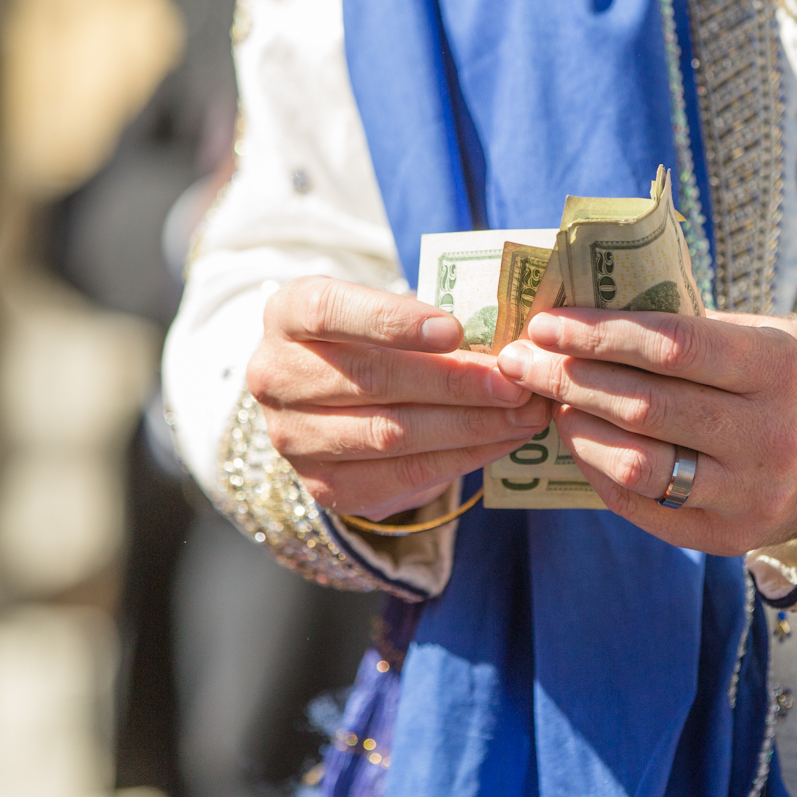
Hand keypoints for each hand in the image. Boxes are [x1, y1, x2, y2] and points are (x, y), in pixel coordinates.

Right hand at [248, 276, 551, 521]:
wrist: (333, 403)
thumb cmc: (372, 340)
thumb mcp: (384, 311)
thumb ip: (428, 319)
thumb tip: (507, 339)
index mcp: (287, 314)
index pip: (330, 311)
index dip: (392, 321)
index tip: (455, 330)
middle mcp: (275, 376)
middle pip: (370, 378)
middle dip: (453, 381)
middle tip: (514, 381)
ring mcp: (292, 437)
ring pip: (389, 433)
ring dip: (467, 425)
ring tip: (521, 414)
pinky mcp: (324, 485)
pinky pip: (402, 475)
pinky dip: (461, 458)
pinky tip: (500, 441)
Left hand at [495, 310, 796, 556]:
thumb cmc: (782, 379)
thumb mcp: (757, 337)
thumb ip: (684, 329)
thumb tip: (580, 318)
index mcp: (776, 368)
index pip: (673, 346)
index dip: (600, 333)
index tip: (546, 323)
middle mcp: (769, 435)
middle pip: (645, 407)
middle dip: (569, 379)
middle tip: (523, 361)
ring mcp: (751, 494)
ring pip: (638, 465)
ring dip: (579, 430)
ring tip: (553, 404)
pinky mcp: (729, 538)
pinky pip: (644, 508)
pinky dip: (600, 473)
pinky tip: (581, 443)